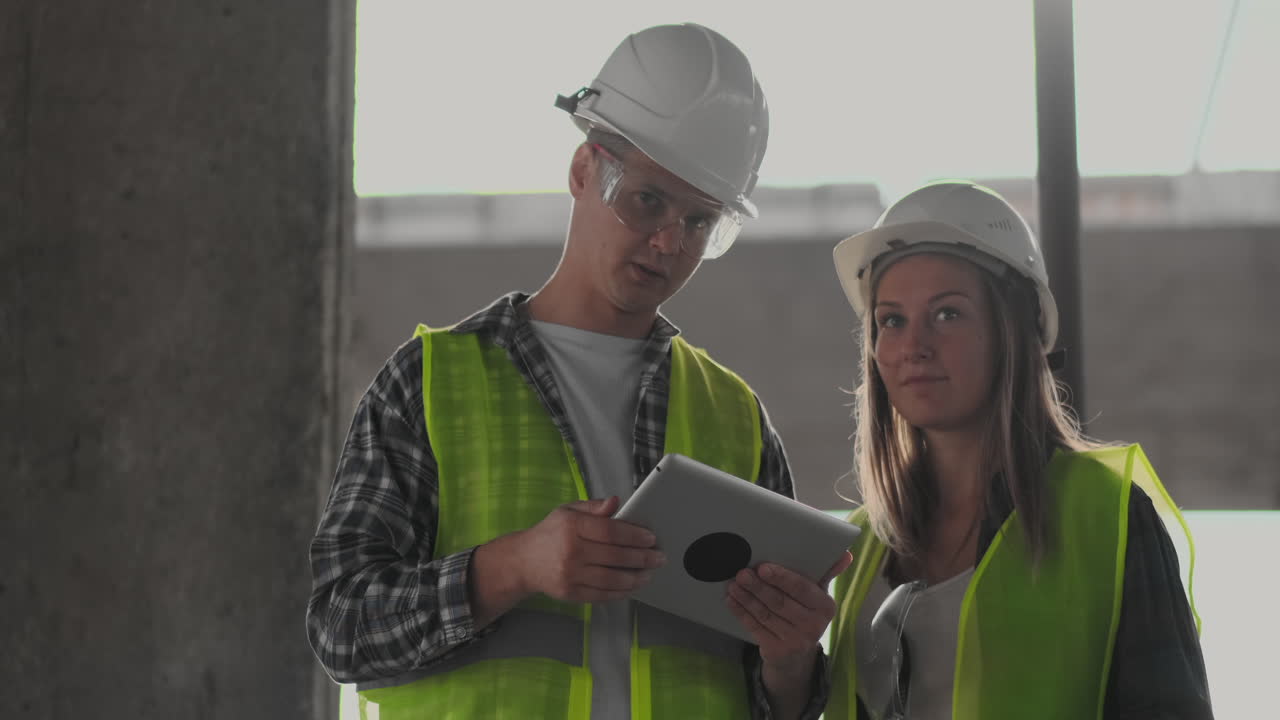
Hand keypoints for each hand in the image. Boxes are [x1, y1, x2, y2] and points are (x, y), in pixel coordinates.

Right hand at [514, 496, 665, 603]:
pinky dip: (620, 592)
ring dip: (635, 577)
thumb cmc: (550, 534)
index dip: (634, 535)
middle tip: (658, 557)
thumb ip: (594, 507)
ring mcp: (570, 575)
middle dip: (642, 558)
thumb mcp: (568, 511)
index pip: (610, 531)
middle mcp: (571, 551)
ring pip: (611, 579)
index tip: (650, 538)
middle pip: (615, 556)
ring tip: (648, 573)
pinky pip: (602, 595)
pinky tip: (631, 586)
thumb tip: (616, 502)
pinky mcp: (570, 593)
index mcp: (572, 526)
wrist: (523, 562)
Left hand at [726, 551, 853, 715]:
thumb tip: (846, 554)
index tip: (763, 567)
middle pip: (780, 602)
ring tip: (733, 583)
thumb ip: (827, 572)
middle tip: (742, 573)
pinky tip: (731, 600)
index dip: (782, 578)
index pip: (802, 589)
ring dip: (747, 598)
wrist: (795, 655)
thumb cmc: (805, 612)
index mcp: (825, 607)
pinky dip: (741, 612)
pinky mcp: (777, 651)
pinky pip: (755, 627)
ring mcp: (796, 641)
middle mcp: (814, 626)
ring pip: (765, 614)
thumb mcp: (817, 594)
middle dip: (758, 586)